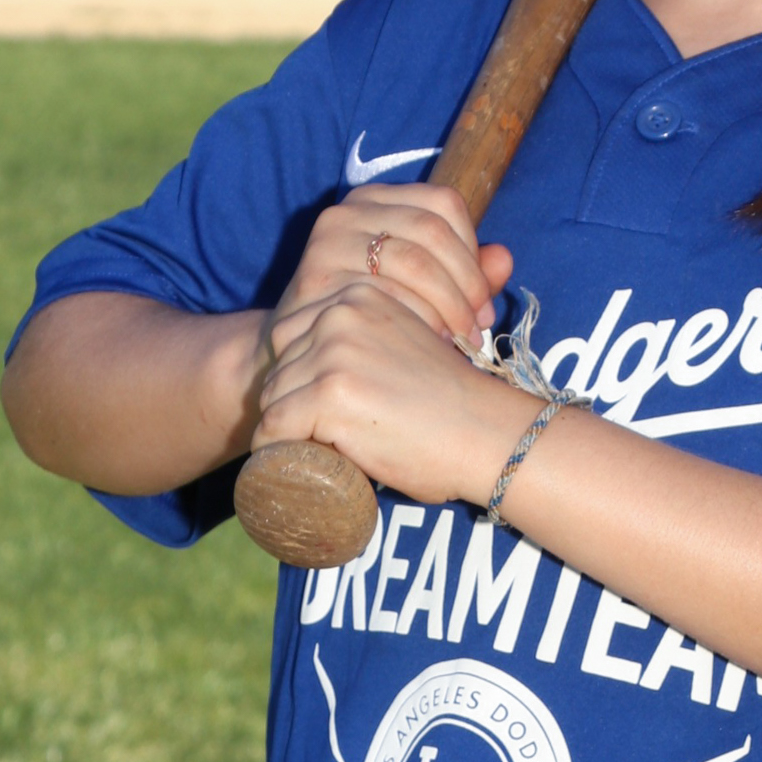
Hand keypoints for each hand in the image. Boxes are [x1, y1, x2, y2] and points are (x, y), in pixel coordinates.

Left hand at [253, 278, 533, 510]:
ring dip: (287, 429)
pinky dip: (276, 452)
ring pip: (274, 397)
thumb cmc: (454, 401)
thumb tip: (361, 349)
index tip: (317, 407)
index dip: (300, 375)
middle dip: (292, 402)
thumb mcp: (409, 341)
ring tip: (316, 452)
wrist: (488, 434)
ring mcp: (334, 354)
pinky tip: (296, 466)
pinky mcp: (329, 395)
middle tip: (319, 436)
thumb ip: (374, 332)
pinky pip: (274, 428)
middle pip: (279, 364)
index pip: (291, 333)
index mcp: (359, 295)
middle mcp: (341, 314)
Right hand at [264, 182, 513, 371]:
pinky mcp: (314, 279)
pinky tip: (423, 347)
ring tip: (458, 342)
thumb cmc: (370, 317)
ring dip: (446, 307)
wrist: (295, 351)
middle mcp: (347, 211)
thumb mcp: (422, 288)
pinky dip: (415, 322)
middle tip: (477, 329)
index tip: (483, 302)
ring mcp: (327, 242)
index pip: (444, 203)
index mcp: (377, 199)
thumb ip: (466, 273)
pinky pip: (384, 296)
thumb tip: (505, 259)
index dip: (473, 251)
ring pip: (413, 262)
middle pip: (432, 232)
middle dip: (466, 286)